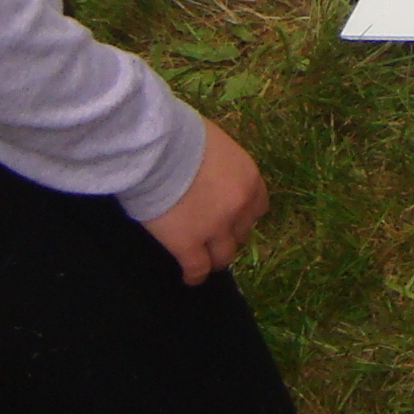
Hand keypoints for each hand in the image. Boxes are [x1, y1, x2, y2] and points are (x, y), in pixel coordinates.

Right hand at [142, 118, 268, 283]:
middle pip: (242, 233)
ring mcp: (215, 228)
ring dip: (216, 258)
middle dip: (230, 236)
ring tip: (205, 260)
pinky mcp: (188, 244)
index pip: (258, 207)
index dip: (244, 215)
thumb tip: (209, 172)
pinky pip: (197, 268)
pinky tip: (189, 277)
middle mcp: (239, 207)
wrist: (155, 148)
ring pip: (224, 256)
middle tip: (215, 237)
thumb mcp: (213, 144)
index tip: (233, 219)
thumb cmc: (179, 136)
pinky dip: (194, 276)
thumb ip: (220, 165)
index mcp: (248, 179)